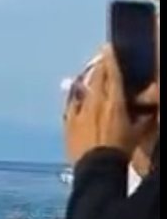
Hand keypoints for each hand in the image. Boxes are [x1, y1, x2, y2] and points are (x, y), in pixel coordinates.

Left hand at [64, 47, 157, 164]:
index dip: (111, 58)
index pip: (113, 73)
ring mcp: (79, 112)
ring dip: (88, 80)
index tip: (108, 47)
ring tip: (91, 76)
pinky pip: (70, 105)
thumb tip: (149, 112)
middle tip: (102, 59)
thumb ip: (143, 119)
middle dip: (100, 66)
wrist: (97, 170)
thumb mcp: (137, 133)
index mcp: (114, 101)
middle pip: (97, 77)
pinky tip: (75, 95)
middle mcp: (95, 102)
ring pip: (83, 89)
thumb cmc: (120, 151)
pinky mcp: (68, 124)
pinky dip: (74, 98)